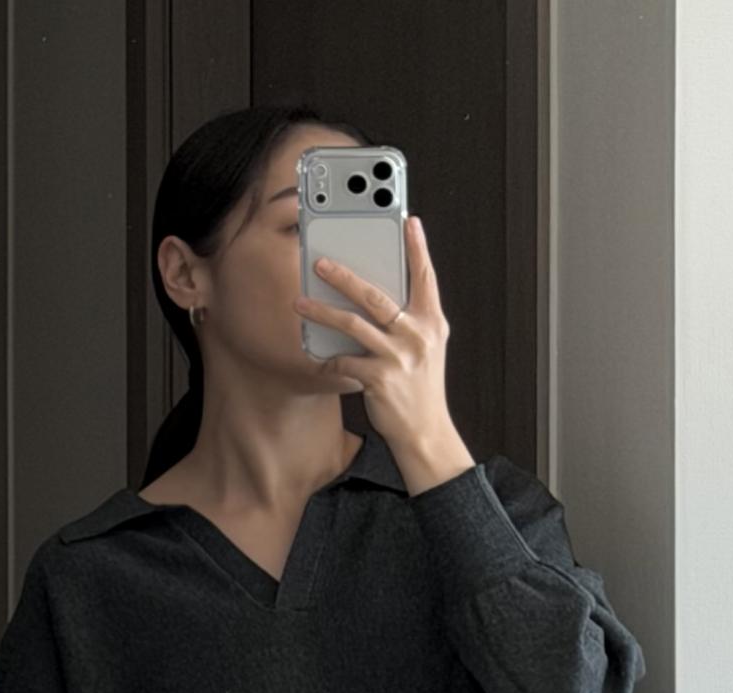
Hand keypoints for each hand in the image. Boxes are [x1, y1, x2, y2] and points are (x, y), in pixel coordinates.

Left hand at [292, 212, 467, 477]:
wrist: (426, 431)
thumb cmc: (421, 388)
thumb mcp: (427, 348)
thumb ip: (412, 320)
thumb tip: (381, 295)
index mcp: (432, 322)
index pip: (425, 277)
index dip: (418, 249)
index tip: (409, 222)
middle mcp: (417, 335)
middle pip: (375, 295)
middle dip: (344, 276)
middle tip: (320, 263)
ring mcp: (398, 356)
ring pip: (352, 324)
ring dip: (322, 312)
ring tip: (300, 304)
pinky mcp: (379, 378)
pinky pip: (344, 361)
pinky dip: (328, 360)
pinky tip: (317, 358)